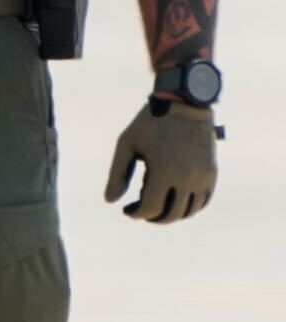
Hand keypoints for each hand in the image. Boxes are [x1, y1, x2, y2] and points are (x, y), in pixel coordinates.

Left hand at [105, 97, 219, 222]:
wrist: (185, 103)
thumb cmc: (151, 122)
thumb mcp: (127, 144)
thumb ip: (117, 174)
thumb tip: (111, 201)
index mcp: (164, 172)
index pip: (150, 208)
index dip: (136, 213)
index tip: (126, 209)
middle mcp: (187, 178)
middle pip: (171, 215)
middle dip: (153, 218)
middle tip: (140, 211)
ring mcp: (202, 177)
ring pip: (188, 211)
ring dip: (171, 215)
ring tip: (155, 207)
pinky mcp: (211, 173)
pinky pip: (203, 201)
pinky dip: (189, 208)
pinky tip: (174, 201)